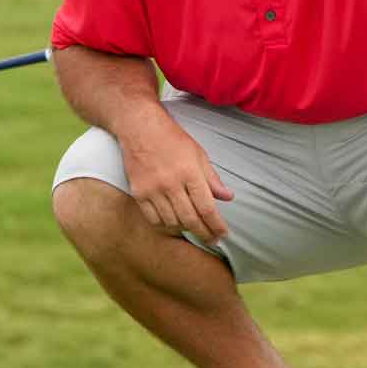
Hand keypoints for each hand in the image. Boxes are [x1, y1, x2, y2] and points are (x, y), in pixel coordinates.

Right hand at [117, 113, 234, 243]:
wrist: (140, 128)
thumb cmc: (172, 139)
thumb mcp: (199, 154)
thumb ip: (212, 179)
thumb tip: (228, 197)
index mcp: (190, 172)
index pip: (207, 208)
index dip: (216, 225)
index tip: (223, 234)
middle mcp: (172, 184)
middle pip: (190, 219)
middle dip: (204, 233)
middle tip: (212, 239)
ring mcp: (153, 190)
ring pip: (172, 222)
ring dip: (185, 229)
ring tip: (194, 229)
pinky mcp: (138, 193)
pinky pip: (153, 219)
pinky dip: (165, 225)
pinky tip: (173, 224)